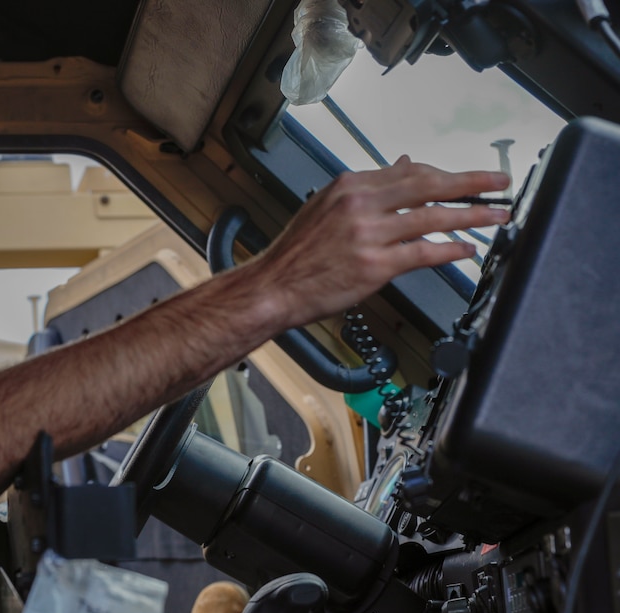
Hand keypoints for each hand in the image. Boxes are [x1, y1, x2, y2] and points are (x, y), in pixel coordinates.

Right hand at [251, 156, 509, 329]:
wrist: (273, 287)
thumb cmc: (297, 254)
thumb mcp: (327, 207)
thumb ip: (368, 188)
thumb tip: (404, 164)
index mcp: (349, 185)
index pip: (409, 172)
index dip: (444, 175)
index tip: (467, 179)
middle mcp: (360, 204)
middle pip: (428, 185)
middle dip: (471, 182)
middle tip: (499, 182)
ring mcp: (369, 234)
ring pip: (433, 217)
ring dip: (472, 215)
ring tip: (496, 216)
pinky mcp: (375, 265)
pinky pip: (423, 253)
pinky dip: (449, 249)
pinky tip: (466, 249)